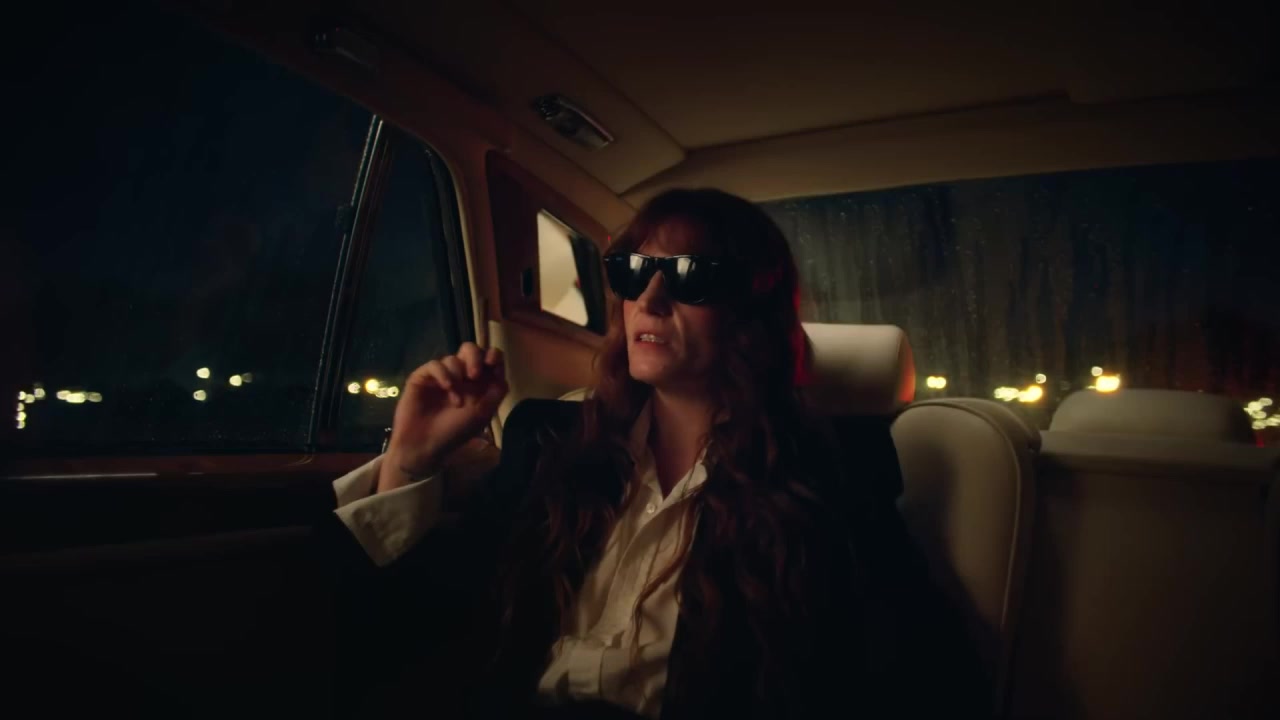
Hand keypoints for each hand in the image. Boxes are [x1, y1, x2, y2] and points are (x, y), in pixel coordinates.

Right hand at [378, 343, 507, 492]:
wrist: (424, 445)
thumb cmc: (455, 432)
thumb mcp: (483, 414)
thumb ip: (496, 392)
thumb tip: (502, 373)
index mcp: (477, 384)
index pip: (489, 359)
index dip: (493, 356)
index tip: (493, 362)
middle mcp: (460, 377)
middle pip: (470, 350)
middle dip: (475, 357)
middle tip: (474, 375)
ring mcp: (441, 376)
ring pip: (452, 358)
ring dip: (458, 376)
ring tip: (457, 401)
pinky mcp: (422, 377)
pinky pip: (435, 365)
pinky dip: (443, 374)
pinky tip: (447, 388)